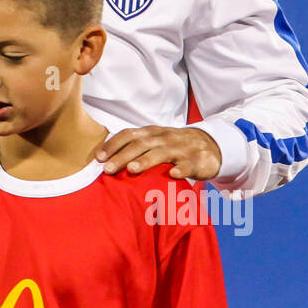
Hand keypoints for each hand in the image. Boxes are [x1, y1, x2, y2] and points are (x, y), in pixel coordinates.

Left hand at [96, 126, 221, 180]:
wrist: (209, 145)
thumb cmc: (173, 146)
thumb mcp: (154, 141)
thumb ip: (133, 147)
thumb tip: (103, 161)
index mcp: (151, 133)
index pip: (129, 134)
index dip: (113, 144)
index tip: (98, 157)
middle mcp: (164, 138)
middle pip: (141, 144)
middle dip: (122, 156)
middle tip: (107, 169)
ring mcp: (181, 148)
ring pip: (161, 153)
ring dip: (146, 160)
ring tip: (132, 169)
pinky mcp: (197, 160)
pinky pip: (188, 165)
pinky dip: (180, 169)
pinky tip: (172, 174)